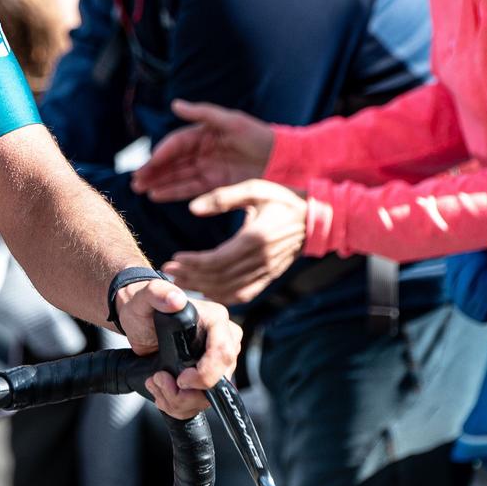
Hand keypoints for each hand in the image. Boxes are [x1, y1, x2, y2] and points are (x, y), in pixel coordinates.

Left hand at [112, 277, 242, 419]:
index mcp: (216, 319)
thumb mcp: (145, 296)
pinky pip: (200, 401)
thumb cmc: (144, 307)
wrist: (137, 322)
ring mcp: (216, 361)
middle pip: (221, 380)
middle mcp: (223, 341)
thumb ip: (158, 293)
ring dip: (179, 400)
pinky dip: (178, 404)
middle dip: (188, 393)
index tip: (181, 380)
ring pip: (210, 396)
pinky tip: (162, 390)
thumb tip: (176, 300)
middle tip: (159, 381)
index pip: (224, 353)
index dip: (206, 373)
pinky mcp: (206, 377)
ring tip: (156, 383)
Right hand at [133, 100, 275, 201]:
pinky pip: (190, 189)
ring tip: (141, 189)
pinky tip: (157, 195)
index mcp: (205, 133)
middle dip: (153, 170)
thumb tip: (175, 105)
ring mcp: (208, 168)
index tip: (149, 163)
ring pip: (178, 176)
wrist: (285, 160)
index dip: (162, 153)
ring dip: (159, 182)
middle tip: (136, 180)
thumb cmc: (260, 136)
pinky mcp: (216, 185)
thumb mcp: (233, 121)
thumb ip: (203, 114)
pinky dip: (173, 192)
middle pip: (173, 161)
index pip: (177, 143)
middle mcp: (203, 151)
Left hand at [160, 181, 309, 305]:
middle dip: (191, 277)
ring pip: (230, 289)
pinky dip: (223, 296)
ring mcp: (267, 271)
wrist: (317, 218)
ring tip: (181, 281)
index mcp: (256, 238)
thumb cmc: (283, 199)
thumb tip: (193, 208)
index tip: (174, 259)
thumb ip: (223, 197)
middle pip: (220, 277)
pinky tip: (206, 291)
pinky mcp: (270, 277)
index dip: (193, 263)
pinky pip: (244, 294)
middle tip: (169, 272)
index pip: (218, 259)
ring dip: (203, 288)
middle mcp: (261, 259)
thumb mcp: (254, 189)